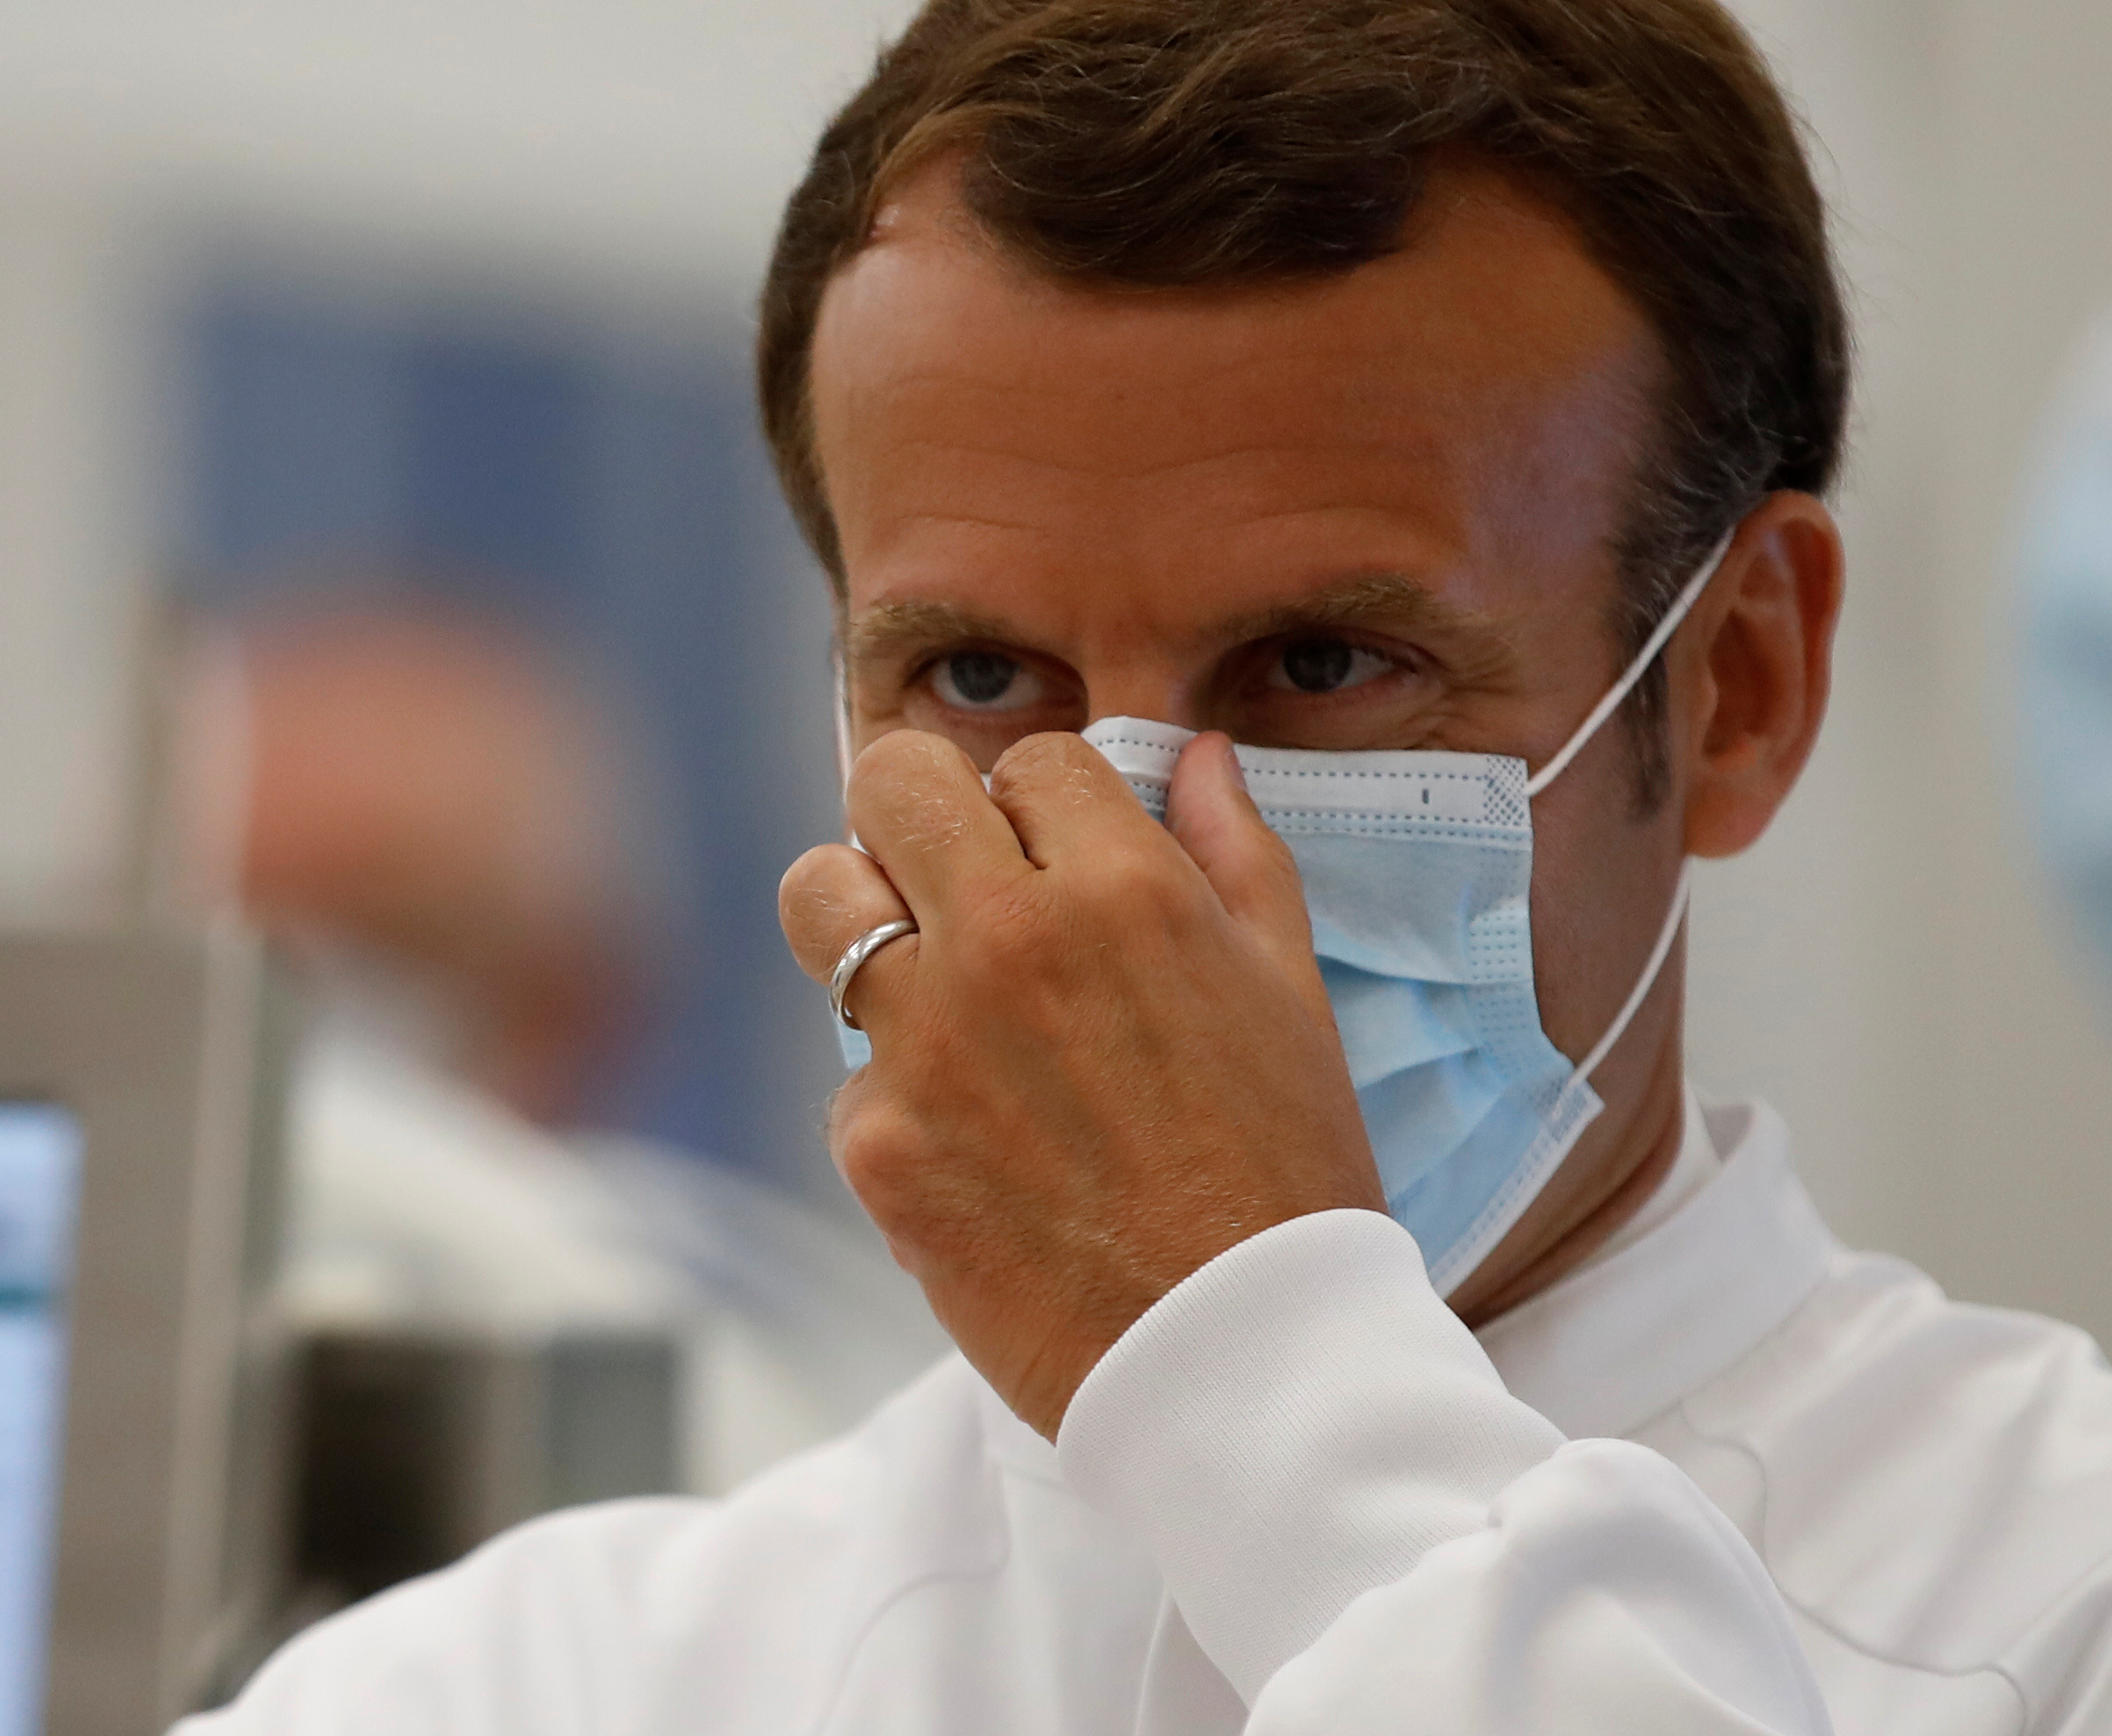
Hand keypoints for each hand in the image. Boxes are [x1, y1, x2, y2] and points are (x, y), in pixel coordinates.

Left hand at [780, 729, 1386, 1437]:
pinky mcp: (877, 1143)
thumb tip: (1197, 754)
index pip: (1033, 758)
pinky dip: (902, 1097)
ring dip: (863, 919)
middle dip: (924, 815)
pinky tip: (982, 1149)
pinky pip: (851, 1071)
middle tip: (957, 879)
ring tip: (928, 982)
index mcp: (1125, 887)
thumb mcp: (1292, 989)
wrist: (1240, 1357)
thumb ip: (1237, 851)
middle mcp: (1010, 940)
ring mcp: (928, 1040)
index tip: (1058, 858)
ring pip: (819, 897)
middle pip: (894, 781)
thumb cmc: (1287, 1171)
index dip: (1046, 804)